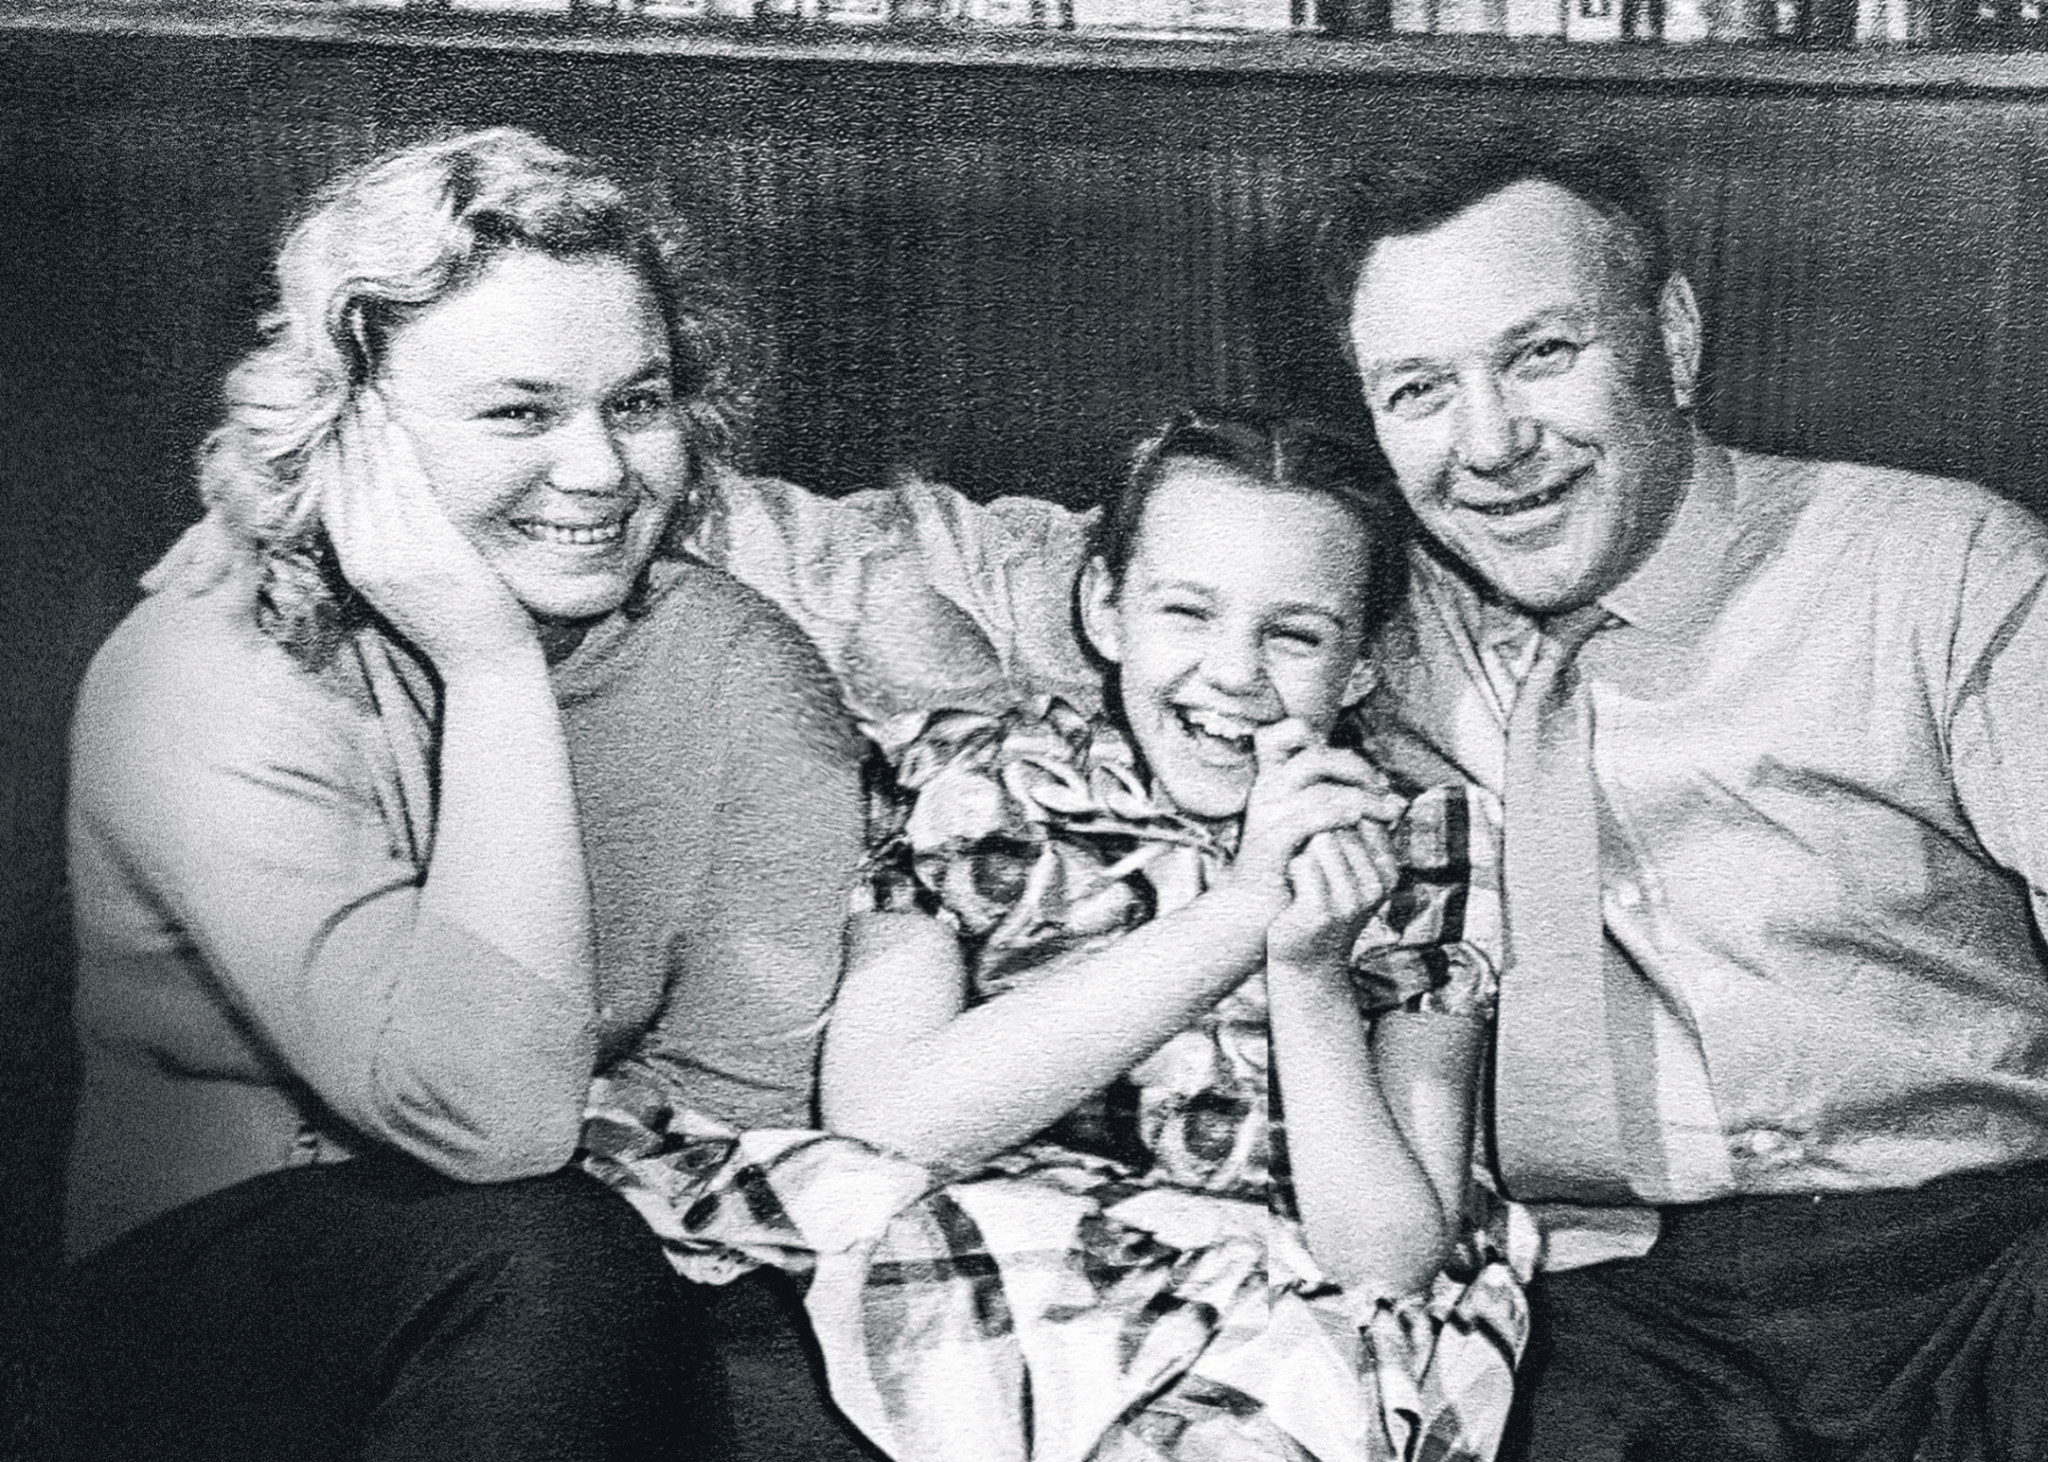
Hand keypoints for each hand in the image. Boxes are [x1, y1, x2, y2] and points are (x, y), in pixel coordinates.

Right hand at [322, 392, 535, 673]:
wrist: (486, 667)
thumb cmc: (455, 624)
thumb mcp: (405, 587)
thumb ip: (387, 548)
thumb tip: (381, 509)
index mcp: (358, 568)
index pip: (329, 498)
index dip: (326, 453)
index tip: (329, 415)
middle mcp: (368, 562)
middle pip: (344, 483)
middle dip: (342, 432)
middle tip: (344, 388)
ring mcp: (398, 559)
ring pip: (372, 482)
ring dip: (368, 433)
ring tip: (368, 393)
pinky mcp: (433, 556)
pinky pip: (410, 495)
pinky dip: (401, 459)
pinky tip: (396, 428)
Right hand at [1224, 719, 1404, 910]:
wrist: (1253, 908)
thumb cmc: (1289, 864)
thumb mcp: (1310, 824)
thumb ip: (1336, 800)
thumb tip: (1390, 792)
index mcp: (1271, 779)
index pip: (1280, 734)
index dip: (1317, 736)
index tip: (1358, 768)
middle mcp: (1266, 790)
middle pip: (1313, 756)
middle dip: (1356, 768)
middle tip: (1383, 788)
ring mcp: (1266, 814)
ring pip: (1321, 789)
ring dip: (1362, 797)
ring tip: (1386, 812)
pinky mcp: (1270, 840)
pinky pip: (1311, 816)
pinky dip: (1341, 814)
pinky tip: (1362, 820)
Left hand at [1268, 825, 1398, 974]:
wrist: (1307, 959)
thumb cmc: (1327, 904)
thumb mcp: (1354, 870)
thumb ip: (1365, 833)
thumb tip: (1391, 793)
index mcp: (1390, 873)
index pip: (1363, 815)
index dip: (1335, 821)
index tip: (1328, 849)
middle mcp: (1377, 887)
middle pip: (1341, 825)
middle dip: (1319, 836)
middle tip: (1316, 872)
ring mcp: (1351, 900)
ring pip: (1322, 838)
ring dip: (1306, 852)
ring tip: (1308, 881)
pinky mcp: (1322, 910)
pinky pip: (1302, 863)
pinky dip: (1292, 869)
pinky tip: (1295, 891)